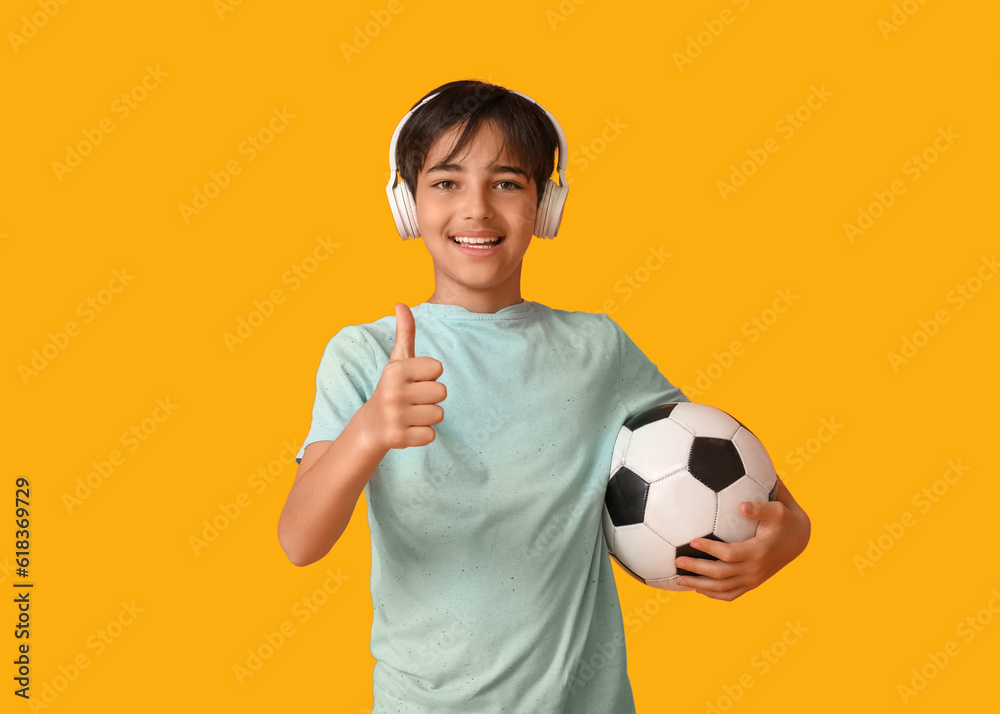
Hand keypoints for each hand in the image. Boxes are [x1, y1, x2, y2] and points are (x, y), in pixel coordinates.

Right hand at [358, 303, 446, 450]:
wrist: (372, 425)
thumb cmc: (393, 387)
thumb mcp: (398, 360)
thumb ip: (405, 333)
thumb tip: (400, 303)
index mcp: (396, 370)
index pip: (438, 368)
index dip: (430, 375)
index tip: (414, 381)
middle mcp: (393, 392)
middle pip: (442, 392)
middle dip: (431, 397)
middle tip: (414, 400)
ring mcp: (395, 416)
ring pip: (439, 414)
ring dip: (428, 416)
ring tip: (411, 414)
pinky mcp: (399, 438)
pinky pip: (431, 435)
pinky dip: (423, 434)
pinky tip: (409, 429)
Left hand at [673, 475, 809, 600]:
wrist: (798, 539)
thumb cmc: (784, 519)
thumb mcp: (777, 510)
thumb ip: (759, 508)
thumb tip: (741, 506)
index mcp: (758, 551)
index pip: (729, 554)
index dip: (710, 549)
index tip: (692, 541)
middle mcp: (755, 570)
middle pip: (720, 574)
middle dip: (696, 569)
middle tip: (676, 561)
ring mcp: (753, 580)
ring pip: (722, 589)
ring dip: (699, 585)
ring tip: (678, 579)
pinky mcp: (753, 584)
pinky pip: (730, 595)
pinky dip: (713, 594)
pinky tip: (697, 589)